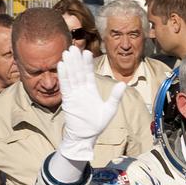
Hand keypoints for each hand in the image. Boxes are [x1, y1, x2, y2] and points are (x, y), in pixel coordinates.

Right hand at [57, 45, 125, 160]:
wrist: (85, 137)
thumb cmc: (97, 125)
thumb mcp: (109, 110)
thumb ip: (115, 97)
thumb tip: (123, 84)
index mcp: (91, 91)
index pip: (89, 74)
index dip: (87, 63)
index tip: (87, 52)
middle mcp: (81, 90)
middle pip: (78, 72)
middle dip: (76, 60)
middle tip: (74, 47)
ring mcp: (74, 95)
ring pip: (71, 76)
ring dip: (69, 65)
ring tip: (67, 52)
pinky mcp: (68, 100)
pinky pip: (65, 86)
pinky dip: (63, 76)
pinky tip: (61, 65)